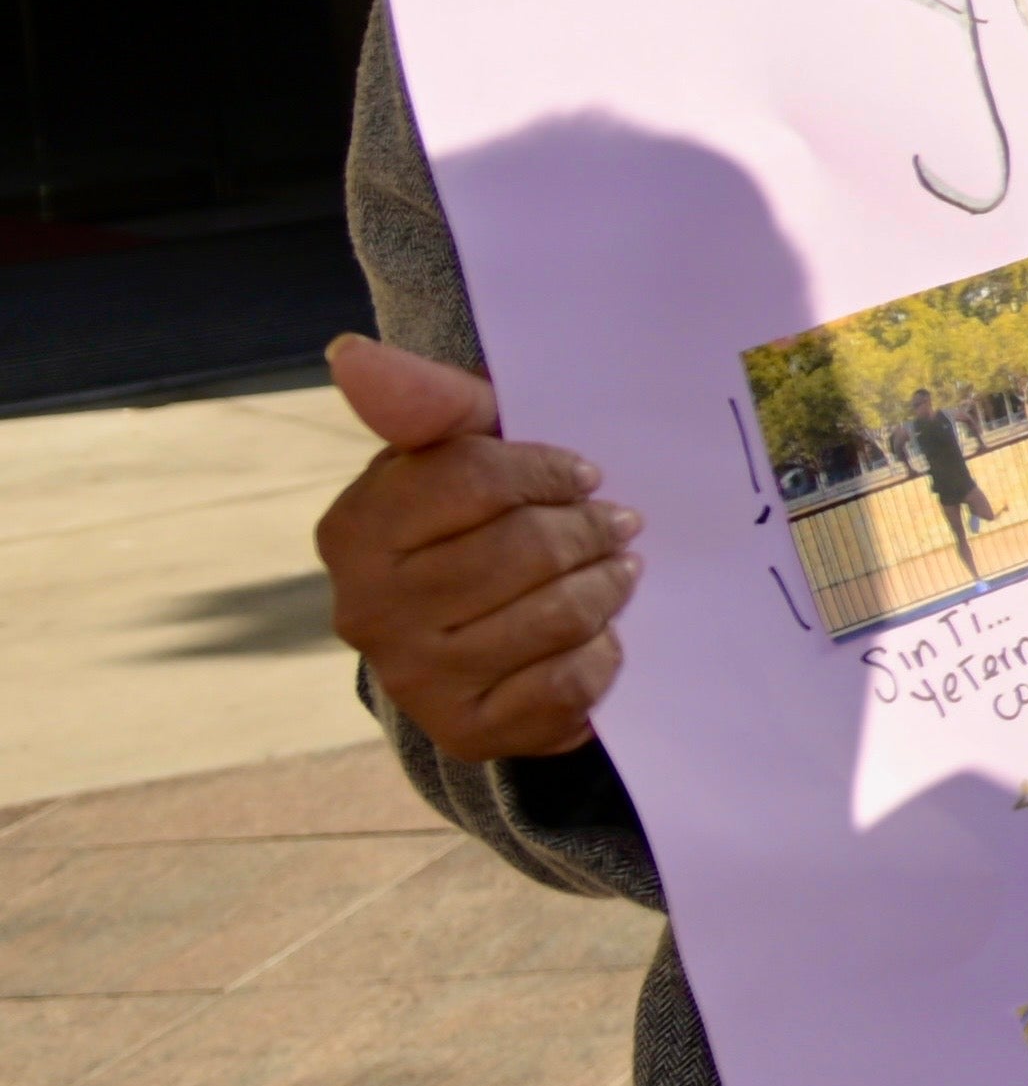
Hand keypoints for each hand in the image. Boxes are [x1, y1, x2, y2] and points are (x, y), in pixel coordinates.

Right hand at [314, 335, 640, 760]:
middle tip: (617, 524)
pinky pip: (567, 688)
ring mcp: (413, 677)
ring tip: (619, 570)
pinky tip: (600, 634)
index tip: (582, 474)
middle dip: (588, 530)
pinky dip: (602, 655)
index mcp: (353, 530)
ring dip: (607, 586)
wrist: (474, 629)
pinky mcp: (466, 731)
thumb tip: (350, 353)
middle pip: (522, 550)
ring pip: (554, 616)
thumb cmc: (475, 518)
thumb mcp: (458, 448)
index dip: (546, 471)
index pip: (471, 477)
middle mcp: (367, 610)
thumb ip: (424, 400)